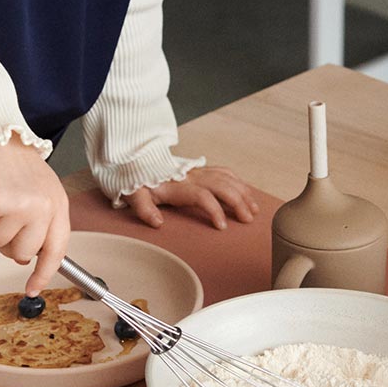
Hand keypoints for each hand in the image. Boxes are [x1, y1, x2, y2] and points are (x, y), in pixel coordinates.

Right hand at [0, 136, 71, 294]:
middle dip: (8, 242)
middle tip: (2, 215)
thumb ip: (38, 223)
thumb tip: (26, 259)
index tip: (34, 288)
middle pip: (23, 252)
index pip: (56, 249)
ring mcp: (18, 206)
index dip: (44, 272)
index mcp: (57, 203)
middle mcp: (42, 207)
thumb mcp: (38, 190)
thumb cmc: (10, 161)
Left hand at [124, 166, 258, 229]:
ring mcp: (197, 171)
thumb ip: (144, 208)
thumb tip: (157, 222)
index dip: (215, 210)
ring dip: (242, 193)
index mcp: (177, 185)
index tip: (222, 227)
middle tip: (247, 220)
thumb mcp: (134, 195)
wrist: (136, 159)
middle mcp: (191, 176)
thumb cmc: (137, 180)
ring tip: (253, 209)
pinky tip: (246, 192)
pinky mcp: (200, 170)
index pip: (202, 196)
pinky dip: (238, 182)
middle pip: (222, 185)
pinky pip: (224, 172)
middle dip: (238, 202)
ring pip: (227, 178)